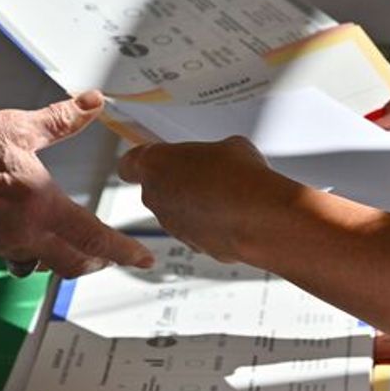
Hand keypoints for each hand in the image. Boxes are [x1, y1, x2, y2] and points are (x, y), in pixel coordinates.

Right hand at [0, 91, 153, 277]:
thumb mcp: (18, 126)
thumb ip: (62, 119)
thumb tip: (94, 102)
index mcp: (40, 204)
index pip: (94, 239)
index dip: (124, 252)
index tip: (144, 260)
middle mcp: (24, 233)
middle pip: (75, 264)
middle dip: (98, 261)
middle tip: (112, 252)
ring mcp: (1, 245)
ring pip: (46, 264)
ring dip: (65, 257)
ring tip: (74, 241)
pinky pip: (18, 258)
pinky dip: (33, 251)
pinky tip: (31, 232)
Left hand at [118, 136, 300, 264]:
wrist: (260, 219)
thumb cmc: (240, 178)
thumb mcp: (228, 146)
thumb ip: (210, 153)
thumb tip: (220, 160)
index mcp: (154, 164)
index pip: (129, 164)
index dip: (143, 161)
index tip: (156, 158)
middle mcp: (154, 196)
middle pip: (156, 187)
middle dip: (177, 181)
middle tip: (204, 173)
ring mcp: (170, 224)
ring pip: (176, 210)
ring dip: (194, 204)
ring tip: (225, 194)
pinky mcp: (190, 244)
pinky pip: (195, 229)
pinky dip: (209, 224)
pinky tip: (232, 214)